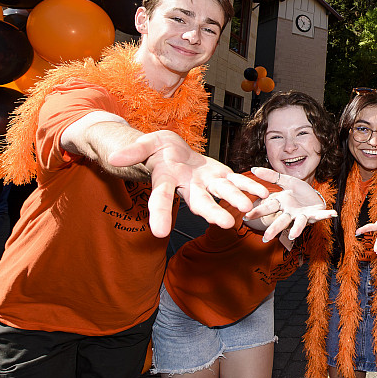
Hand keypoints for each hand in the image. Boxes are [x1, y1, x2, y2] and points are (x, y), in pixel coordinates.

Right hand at [109, 130, 270, 237]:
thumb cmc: (158, 150)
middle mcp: (188, 188)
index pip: (160, 199)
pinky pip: (236, 181)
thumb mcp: (145, 144)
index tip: (159, 233)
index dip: (159, 215)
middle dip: (212, 212)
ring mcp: (206, 184)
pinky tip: (262, 192)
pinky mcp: (221, 176)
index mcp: (166, 180)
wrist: (174, 151)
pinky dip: (249, 186)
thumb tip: (114, 158)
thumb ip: (134, 151)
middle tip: (224, 223)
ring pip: (222, 193)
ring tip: (248, 206)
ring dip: (235, 199)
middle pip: (199, 202)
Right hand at [246, 166, 336, 242]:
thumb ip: (271, 176)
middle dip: (274, 229)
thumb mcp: (285, 181)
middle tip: (266, 238)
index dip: (258, 212)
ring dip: (296, 230)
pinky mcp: (315, 215)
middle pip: (281, 221)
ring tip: (293, 235)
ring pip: (298, 224)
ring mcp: (302, 215)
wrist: (313, 197)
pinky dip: (326, 215)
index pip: (268, 207)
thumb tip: (254, 169)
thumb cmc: (298, 192)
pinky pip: (321, 215)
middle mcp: (290, 212)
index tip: (246, 216)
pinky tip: (333, 213)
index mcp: (281, 204)